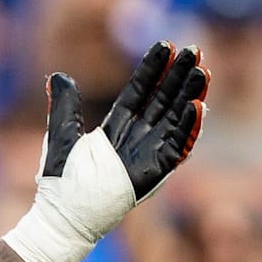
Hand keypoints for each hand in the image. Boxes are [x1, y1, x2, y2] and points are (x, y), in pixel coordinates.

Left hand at [4, 40, 208, 261]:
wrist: (61, 217)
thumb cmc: (59, 182)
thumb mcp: (60, 136)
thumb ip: (65, 107)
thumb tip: (58, 76)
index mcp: (115, 127)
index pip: (139, 91)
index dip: (153, 69)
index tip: (167, 44)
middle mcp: (135, 137)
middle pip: (162, 100)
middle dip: (179, 75)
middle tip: (196, 50)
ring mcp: (146, 154)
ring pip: (174, 119)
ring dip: (190, 95)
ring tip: (203, 72)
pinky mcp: (153, 173)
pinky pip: (175, 147)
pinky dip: (187, 128)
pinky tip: (196, 106)